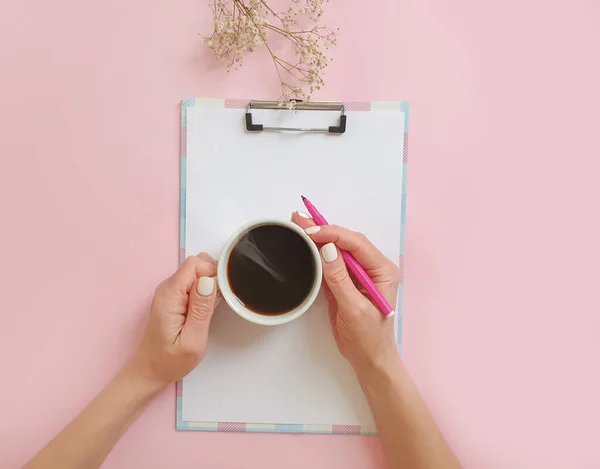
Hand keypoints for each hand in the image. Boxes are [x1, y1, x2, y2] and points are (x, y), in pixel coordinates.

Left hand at [128, 253, 218, 385]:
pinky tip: (205, 309)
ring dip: (209, 284)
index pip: (195, 264)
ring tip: (211, 308)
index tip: (220, 295)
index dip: (212, 274)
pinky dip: (204, 290)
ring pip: (195, 272)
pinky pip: (192, 282)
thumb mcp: (193, 340)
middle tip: (217, 303)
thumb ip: (201, 309)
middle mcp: (166, 288)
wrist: (149, 372)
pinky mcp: (172, 297)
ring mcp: (168, 291)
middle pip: (196, 264)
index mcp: (170, 295)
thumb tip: (209, 281)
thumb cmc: (170, 361)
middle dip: (212, 277)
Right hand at [293, 213, 399, 372]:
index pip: (356, 244)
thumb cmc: (368, 337)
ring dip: (318, 238)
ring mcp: (358, 274)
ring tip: (298, 225)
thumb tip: (327, 249)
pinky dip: (317, 253)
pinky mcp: (345, 282)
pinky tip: (305, 244)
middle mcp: (372, 268)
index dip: (333, 234)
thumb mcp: (353, 308)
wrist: (368, 359)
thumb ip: (339, 278)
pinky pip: (331, 263)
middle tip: (299, 219)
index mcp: (382, 270)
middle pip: (346, 242)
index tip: (311, 231)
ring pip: (337, 250)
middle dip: (323, 230)